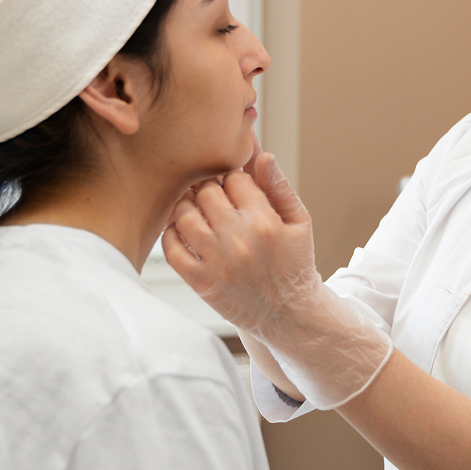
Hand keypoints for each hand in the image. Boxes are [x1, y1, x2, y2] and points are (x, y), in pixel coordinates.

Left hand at [163, 153, 319, 333]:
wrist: (289, 315)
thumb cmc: (295, 264)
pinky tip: (184, 232)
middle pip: (207, 192)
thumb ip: (279, 187)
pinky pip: (171, 249)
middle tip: (214, 194)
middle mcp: (238, 240)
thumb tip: (262, 155)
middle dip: (210, 188)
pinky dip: (171, 235)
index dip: (234, 177)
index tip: (235, 186)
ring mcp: (217, 262)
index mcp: (265, 221)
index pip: (235, 178)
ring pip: (185, 215)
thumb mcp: (299, 223)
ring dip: (188, 206)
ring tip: (199, 210)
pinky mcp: (201, 282)